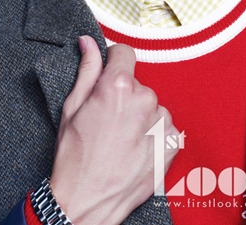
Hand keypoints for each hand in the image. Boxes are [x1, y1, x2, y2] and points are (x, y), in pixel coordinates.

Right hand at [50, 36, 177, 224]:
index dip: (114, 61)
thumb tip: (89, 42)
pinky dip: (154, 134)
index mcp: (118, 86)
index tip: (109, 74)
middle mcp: (145, 99)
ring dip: (141, 116)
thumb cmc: (74, 157)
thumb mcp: (72, 108)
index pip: (125, 53)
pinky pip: (165, 126)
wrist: (86, 203)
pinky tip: (136, 149)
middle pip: (138, 84)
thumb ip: (87, 70)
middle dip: (125, 95)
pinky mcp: (173, 141)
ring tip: (122, 140)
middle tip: (109, 120)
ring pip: (152, 106)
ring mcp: (162, 121)